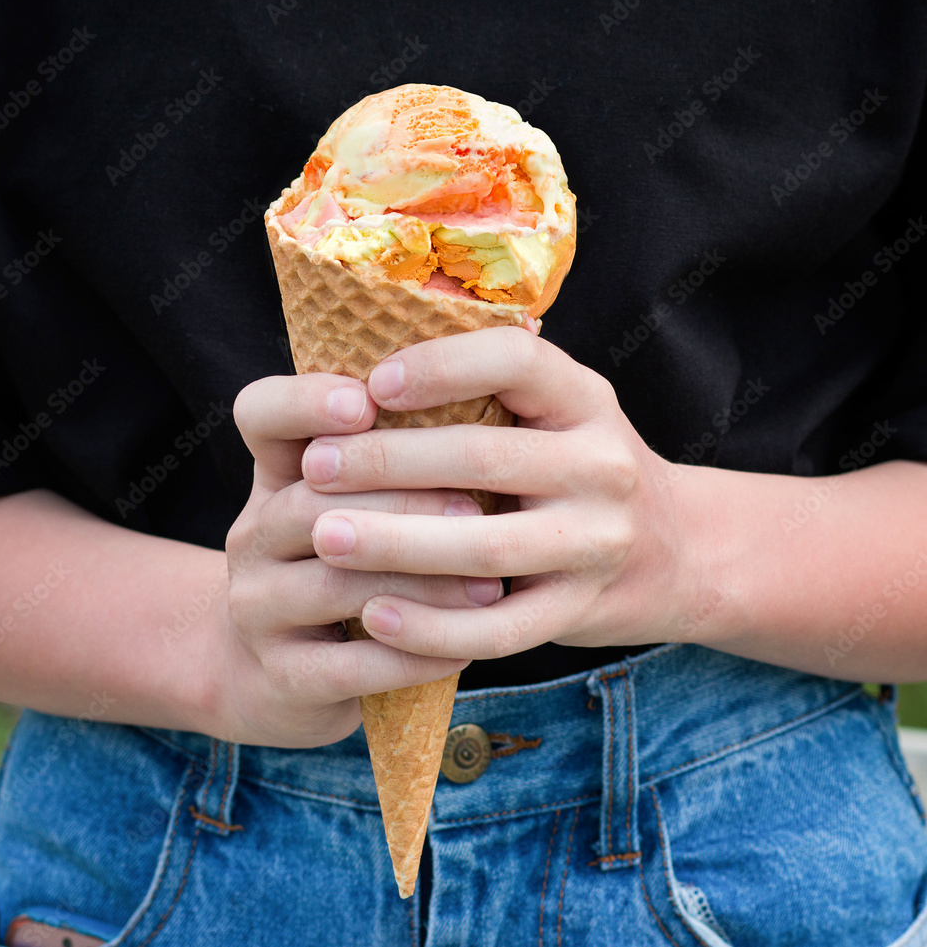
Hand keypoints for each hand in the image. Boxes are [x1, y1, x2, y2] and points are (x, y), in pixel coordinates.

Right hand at [212, 372, 497, 748]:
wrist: (275, 676)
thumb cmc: (344, 570)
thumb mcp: (350, 507)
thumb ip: (398, 463)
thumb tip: (488, 401)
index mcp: (277, 478)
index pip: (261, 416)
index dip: (303, 402)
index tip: (364, 404)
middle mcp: (253, 535)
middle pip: (311, 504)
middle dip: (400, 506)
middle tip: (476, 513)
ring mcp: (257, 609)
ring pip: (334, 586)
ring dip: (420, 585)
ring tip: (490, 587)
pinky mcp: (280, 677)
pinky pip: (350, 667)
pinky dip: (411, 657)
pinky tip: (463, 650)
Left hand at [301, 327, 699, 660]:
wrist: (674, 553)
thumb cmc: (579, 473)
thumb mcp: (559, 416)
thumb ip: (492, 395)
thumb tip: (365, 378)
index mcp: (586, 399)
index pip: (515, 360)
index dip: (441, 366)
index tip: (373, 385)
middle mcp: (603, 464)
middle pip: (485, 456)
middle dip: (388, 462)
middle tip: (315, 468)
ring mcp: (599, 543)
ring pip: (485, 545)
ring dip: (394, 543)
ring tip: (324, 538)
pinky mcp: (582, 611)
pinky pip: (499, 629)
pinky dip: (431, 627)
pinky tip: (373, 616)